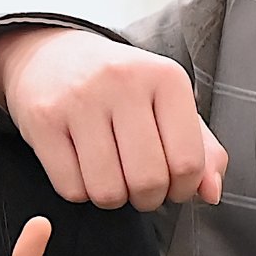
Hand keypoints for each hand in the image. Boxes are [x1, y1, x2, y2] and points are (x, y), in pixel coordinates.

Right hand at [0, 28, 223, 208]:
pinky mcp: (43, 119)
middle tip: (141, 187)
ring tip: (112, 178)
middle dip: (148, 199)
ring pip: (107, 191)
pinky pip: (71, 188)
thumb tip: (211, 193)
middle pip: (148, 181)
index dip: (184, 189)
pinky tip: (82, 168)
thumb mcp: (168, 105)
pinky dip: (80, 191)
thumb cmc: (121, 89)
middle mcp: (123, 81)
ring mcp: (80, 99)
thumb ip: (201, 149)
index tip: (172, 184)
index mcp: (165, 77)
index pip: (188, 162)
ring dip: (113, 198)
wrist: (50, 56)